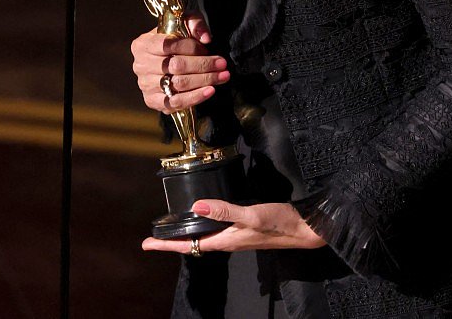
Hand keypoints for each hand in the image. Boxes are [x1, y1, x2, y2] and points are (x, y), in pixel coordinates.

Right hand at [130, 15, 229, 112]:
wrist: (169, 58)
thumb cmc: (177, 37)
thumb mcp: (184, 22)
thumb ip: (195, 23)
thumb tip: (205, 38)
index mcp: (142, 44)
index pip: (167, 45)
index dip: (190, 47)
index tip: (208, 48)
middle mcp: (140, 66)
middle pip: (175, 66)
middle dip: (203, 65)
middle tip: (222, 64)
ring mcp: (145, 85)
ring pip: (178, 84)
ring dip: (204, 80)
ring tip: (223, 76)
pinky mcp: (153, 101)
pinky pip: (175, 102)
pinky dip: (195, 97)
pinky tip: (210, 90)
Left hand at [141, 200, 326, 252]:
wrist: (304, 228)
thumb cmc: (279, 224)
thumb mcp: (250, 215)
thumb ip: (225, 211)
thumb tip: (197, 205)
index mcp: (225, 240)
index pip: (188, 246)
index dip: (166, 245)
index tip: (147, 244)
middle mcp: (228, 240)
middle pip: (192, 243)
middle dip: (172, 242)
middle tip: (152, 238)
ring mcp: (235, 235)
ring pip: (204, 237)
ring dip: (186, 235)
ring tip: (170, 231)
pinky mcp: (243, 228)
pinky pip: (216, 229)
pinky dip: (204, 225)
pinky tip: (204, 217)